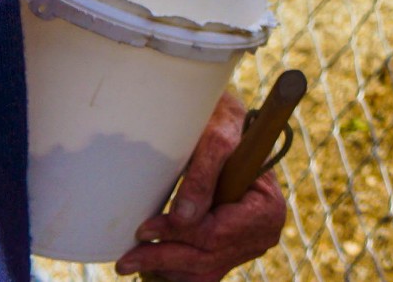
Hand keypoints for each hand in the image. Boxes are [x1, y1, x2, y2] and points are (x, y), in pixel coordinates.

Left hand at [115, 90, 286, 280]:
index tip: (144, 230)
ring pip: (203, 272)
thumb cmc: (223, 127)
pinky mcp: (230, 248)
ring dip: (167, 270)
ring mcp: (246, 244)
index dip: (179, 235)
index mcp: (266, 209)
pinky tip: (152, 264)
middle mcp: (261, 233)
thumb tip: (182, 219)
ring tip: (133, 263)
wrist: (228, 127)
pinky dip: (176, 271)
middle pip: (207, 259)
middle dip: (164, 259)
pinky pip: (202, 271)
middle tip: (125, 261)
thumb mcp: (214, 141)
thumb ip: (201, 178)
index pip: (217, 234)